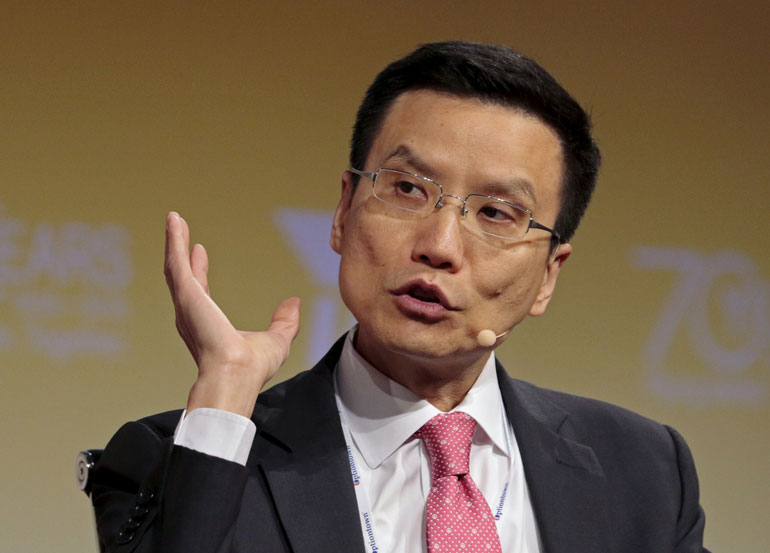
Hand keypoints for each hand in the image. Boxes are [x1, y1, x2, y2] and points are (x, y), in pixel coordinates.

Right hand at [164, 212, 300, 417]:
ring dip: (173, 241)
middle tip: (178, 230)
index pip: (200, 292)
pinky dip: (174, 241)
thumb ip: (284, 322)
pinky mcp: (186, 296)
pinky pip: (176, 263)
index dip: (198, 270)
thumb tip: (294, 303)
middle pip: (181, 276)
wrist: (238, 375)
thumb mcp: (276, 340)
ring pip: (175, 266)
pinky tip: (174, 222)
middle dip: (179, 253)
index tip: (198, 251)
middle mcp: (191, 315)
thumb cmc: (252, 368)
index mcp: (207, 324)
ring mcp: (186, 305)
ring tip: (173, 219)